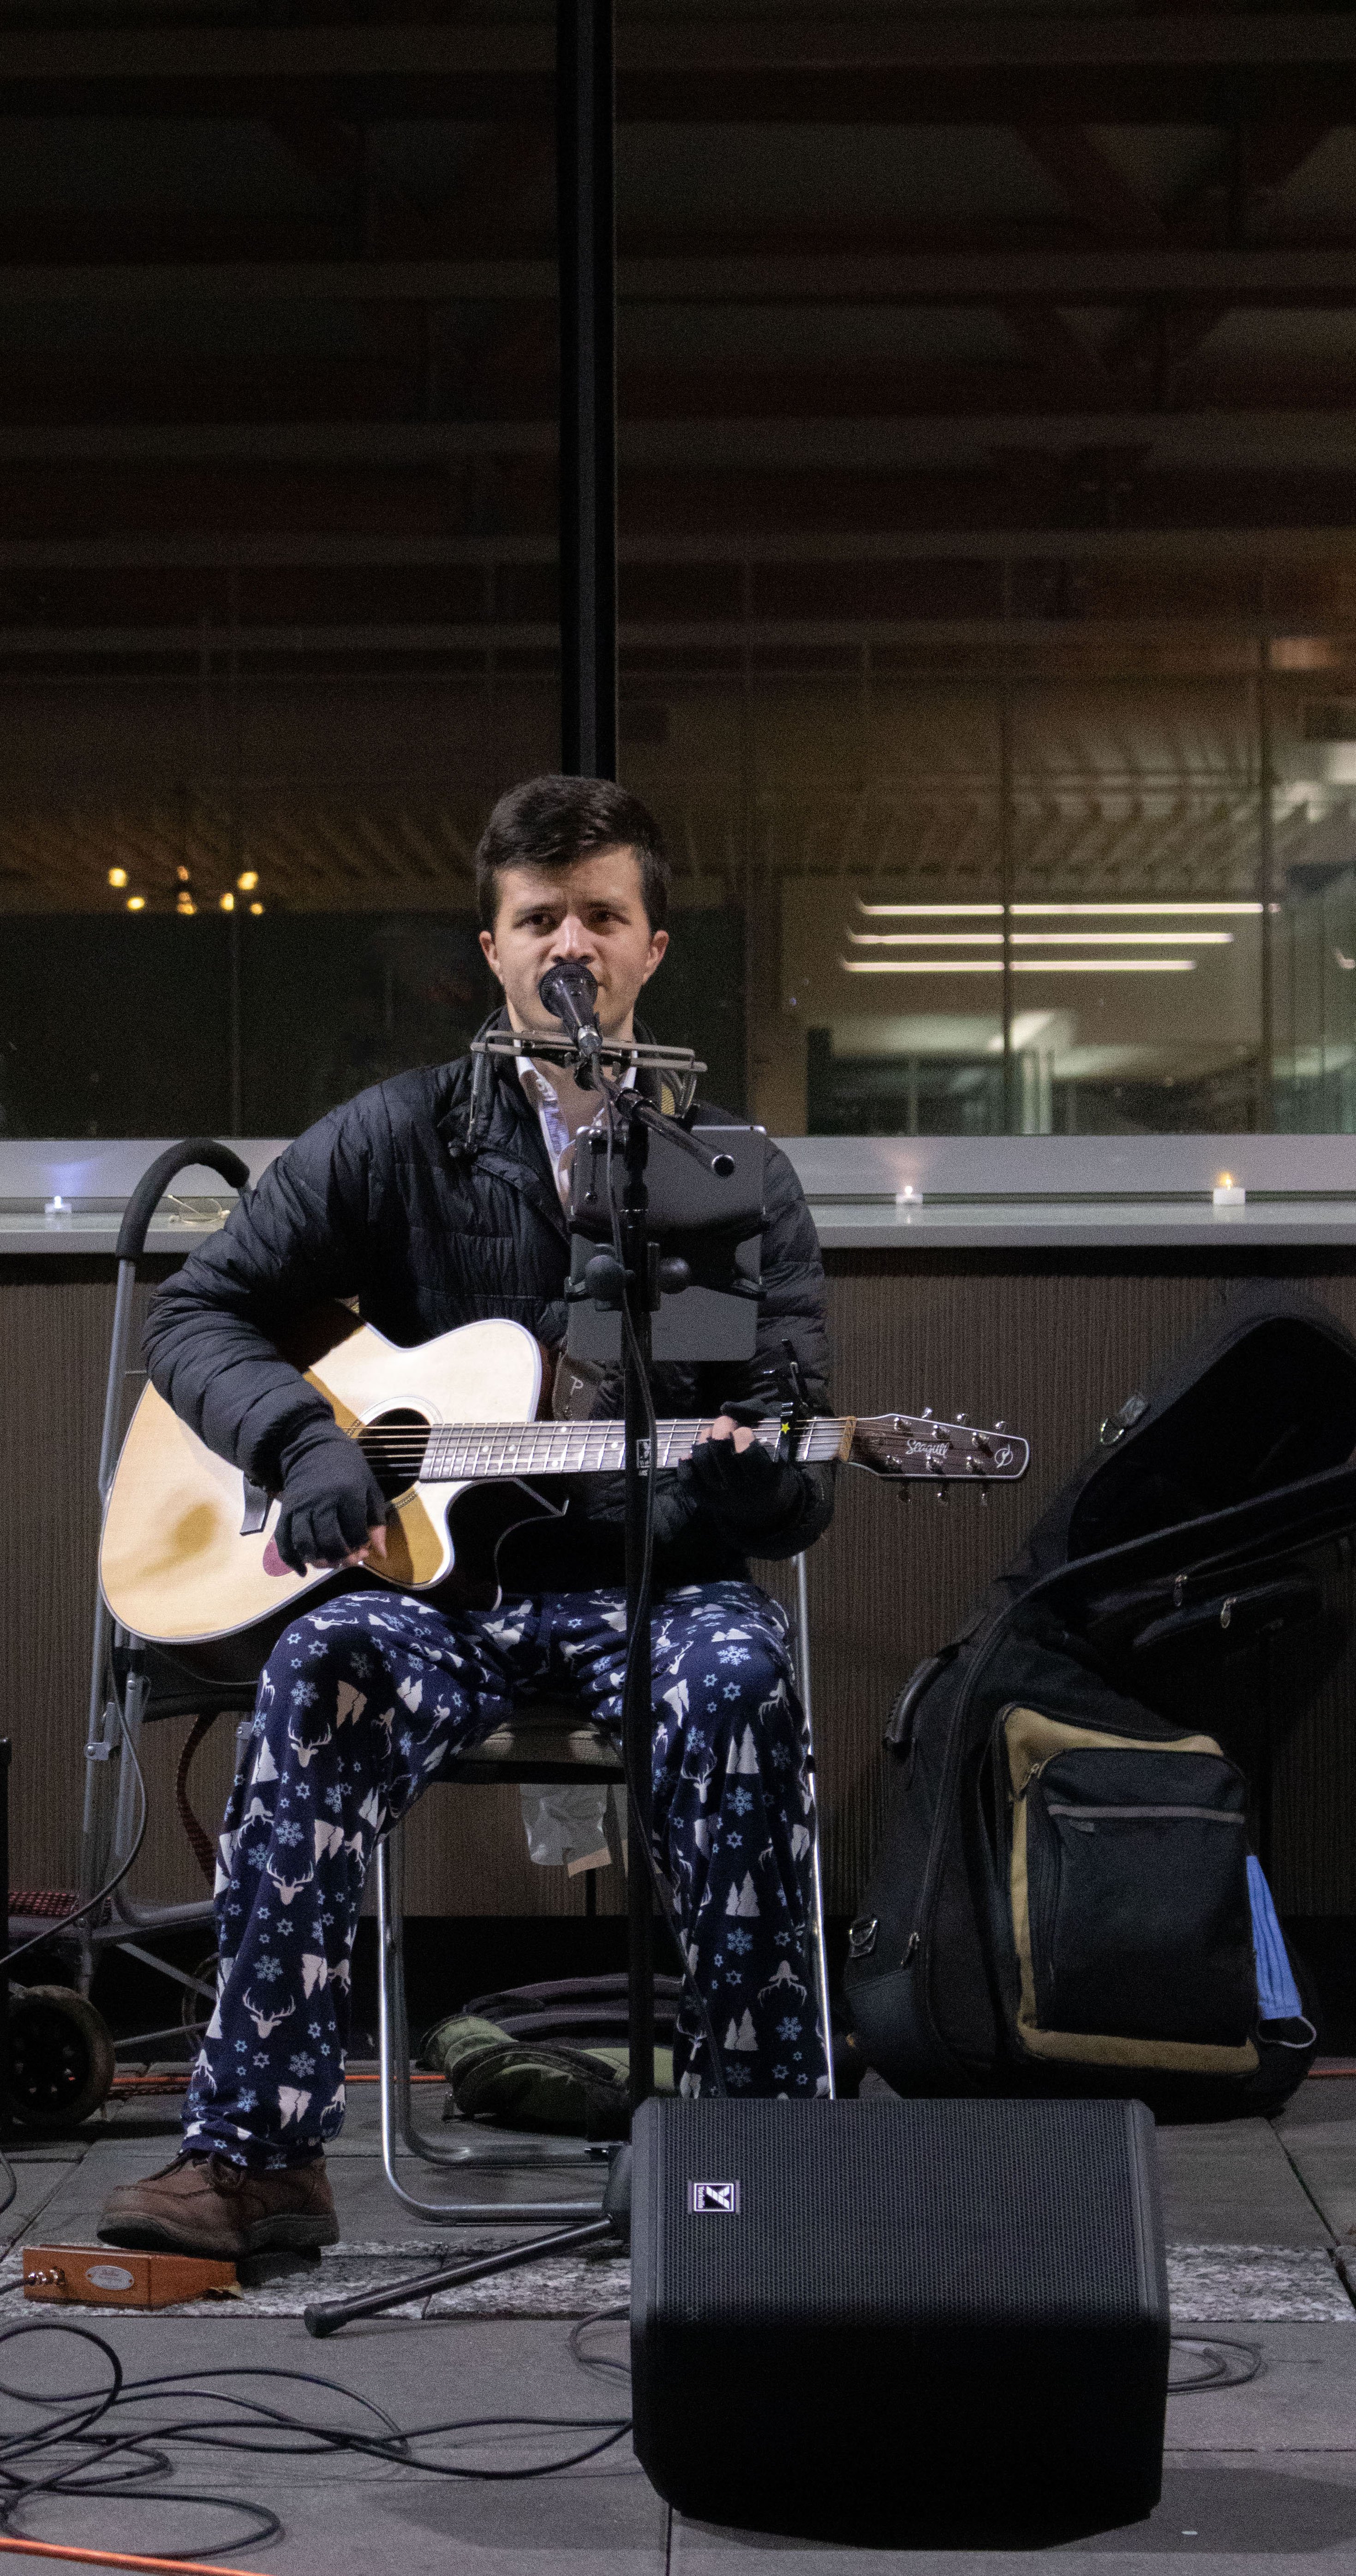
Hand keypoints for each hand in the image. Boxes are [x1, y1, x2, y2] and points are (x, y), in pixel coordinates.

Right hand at [271, 1423, 388, 1576]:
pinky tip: (303, 1570)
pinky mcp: (287, 1511)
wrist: (315, 1449)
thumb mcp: (370, 1489)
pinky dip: (291, 1559)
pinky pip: (283, 1540)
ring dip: (318, 1560)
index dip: (361, 1546)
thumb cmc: (349, 1471)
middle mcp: (322, 1501)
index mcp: (348, 1494)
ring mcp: (301, 1507)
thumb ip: (377, 1522)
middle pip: (328, 1540)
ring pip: (305, 1542)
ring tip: (330, 1563)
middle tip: (348, 1560)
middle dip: (341, 1557)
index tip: (365, 1548)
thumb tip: (382, 1555)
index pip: (355, 1531)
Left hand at [687, 1414, 801, 1543]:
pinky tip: (692, 1454)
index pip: (747, 1452)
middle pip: (720, 1451)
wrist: (763, 1508)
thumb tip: (726, 1407)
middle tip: (725, 1425)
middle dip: (721, 1429)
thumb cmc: (768, 1466)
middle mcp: (741, 1488)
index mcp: (763, 1476)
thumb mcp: (774, 1445)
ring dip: (703, 1440)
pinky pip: (688, 1479)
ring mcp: (721, 1495)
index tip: (744, 1431)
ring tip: (710, 1436)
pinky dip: (686, 1462)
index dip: (742, 1434)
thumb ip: (756, 1418)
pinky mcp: (706, 1500)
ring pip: (702, 1461)